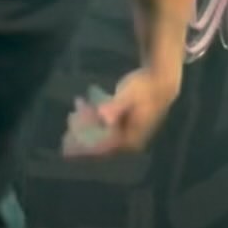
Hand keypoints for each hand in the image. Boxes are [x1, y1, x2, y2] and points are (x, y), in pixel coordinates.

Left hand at [63, 68, 179, 158]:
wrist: (161, 81)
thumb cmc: (144, 87)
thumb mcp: (128, 94)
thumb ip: (115, 106)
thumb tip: (103, 117)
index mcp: (130, 139)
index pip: (102, 147)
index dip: (83, 145)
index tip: (66, 142)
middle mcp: (129, 141)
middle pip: (100, 143)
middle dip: (81, 137)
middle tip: (65, 129)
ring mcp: (128, 133)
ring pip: (101, 133)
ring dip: (86, 126)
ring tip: (72, 113)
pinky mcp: (126, 124)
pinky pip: (105, 126)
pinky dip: (93, 117)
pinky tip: (82, 104)